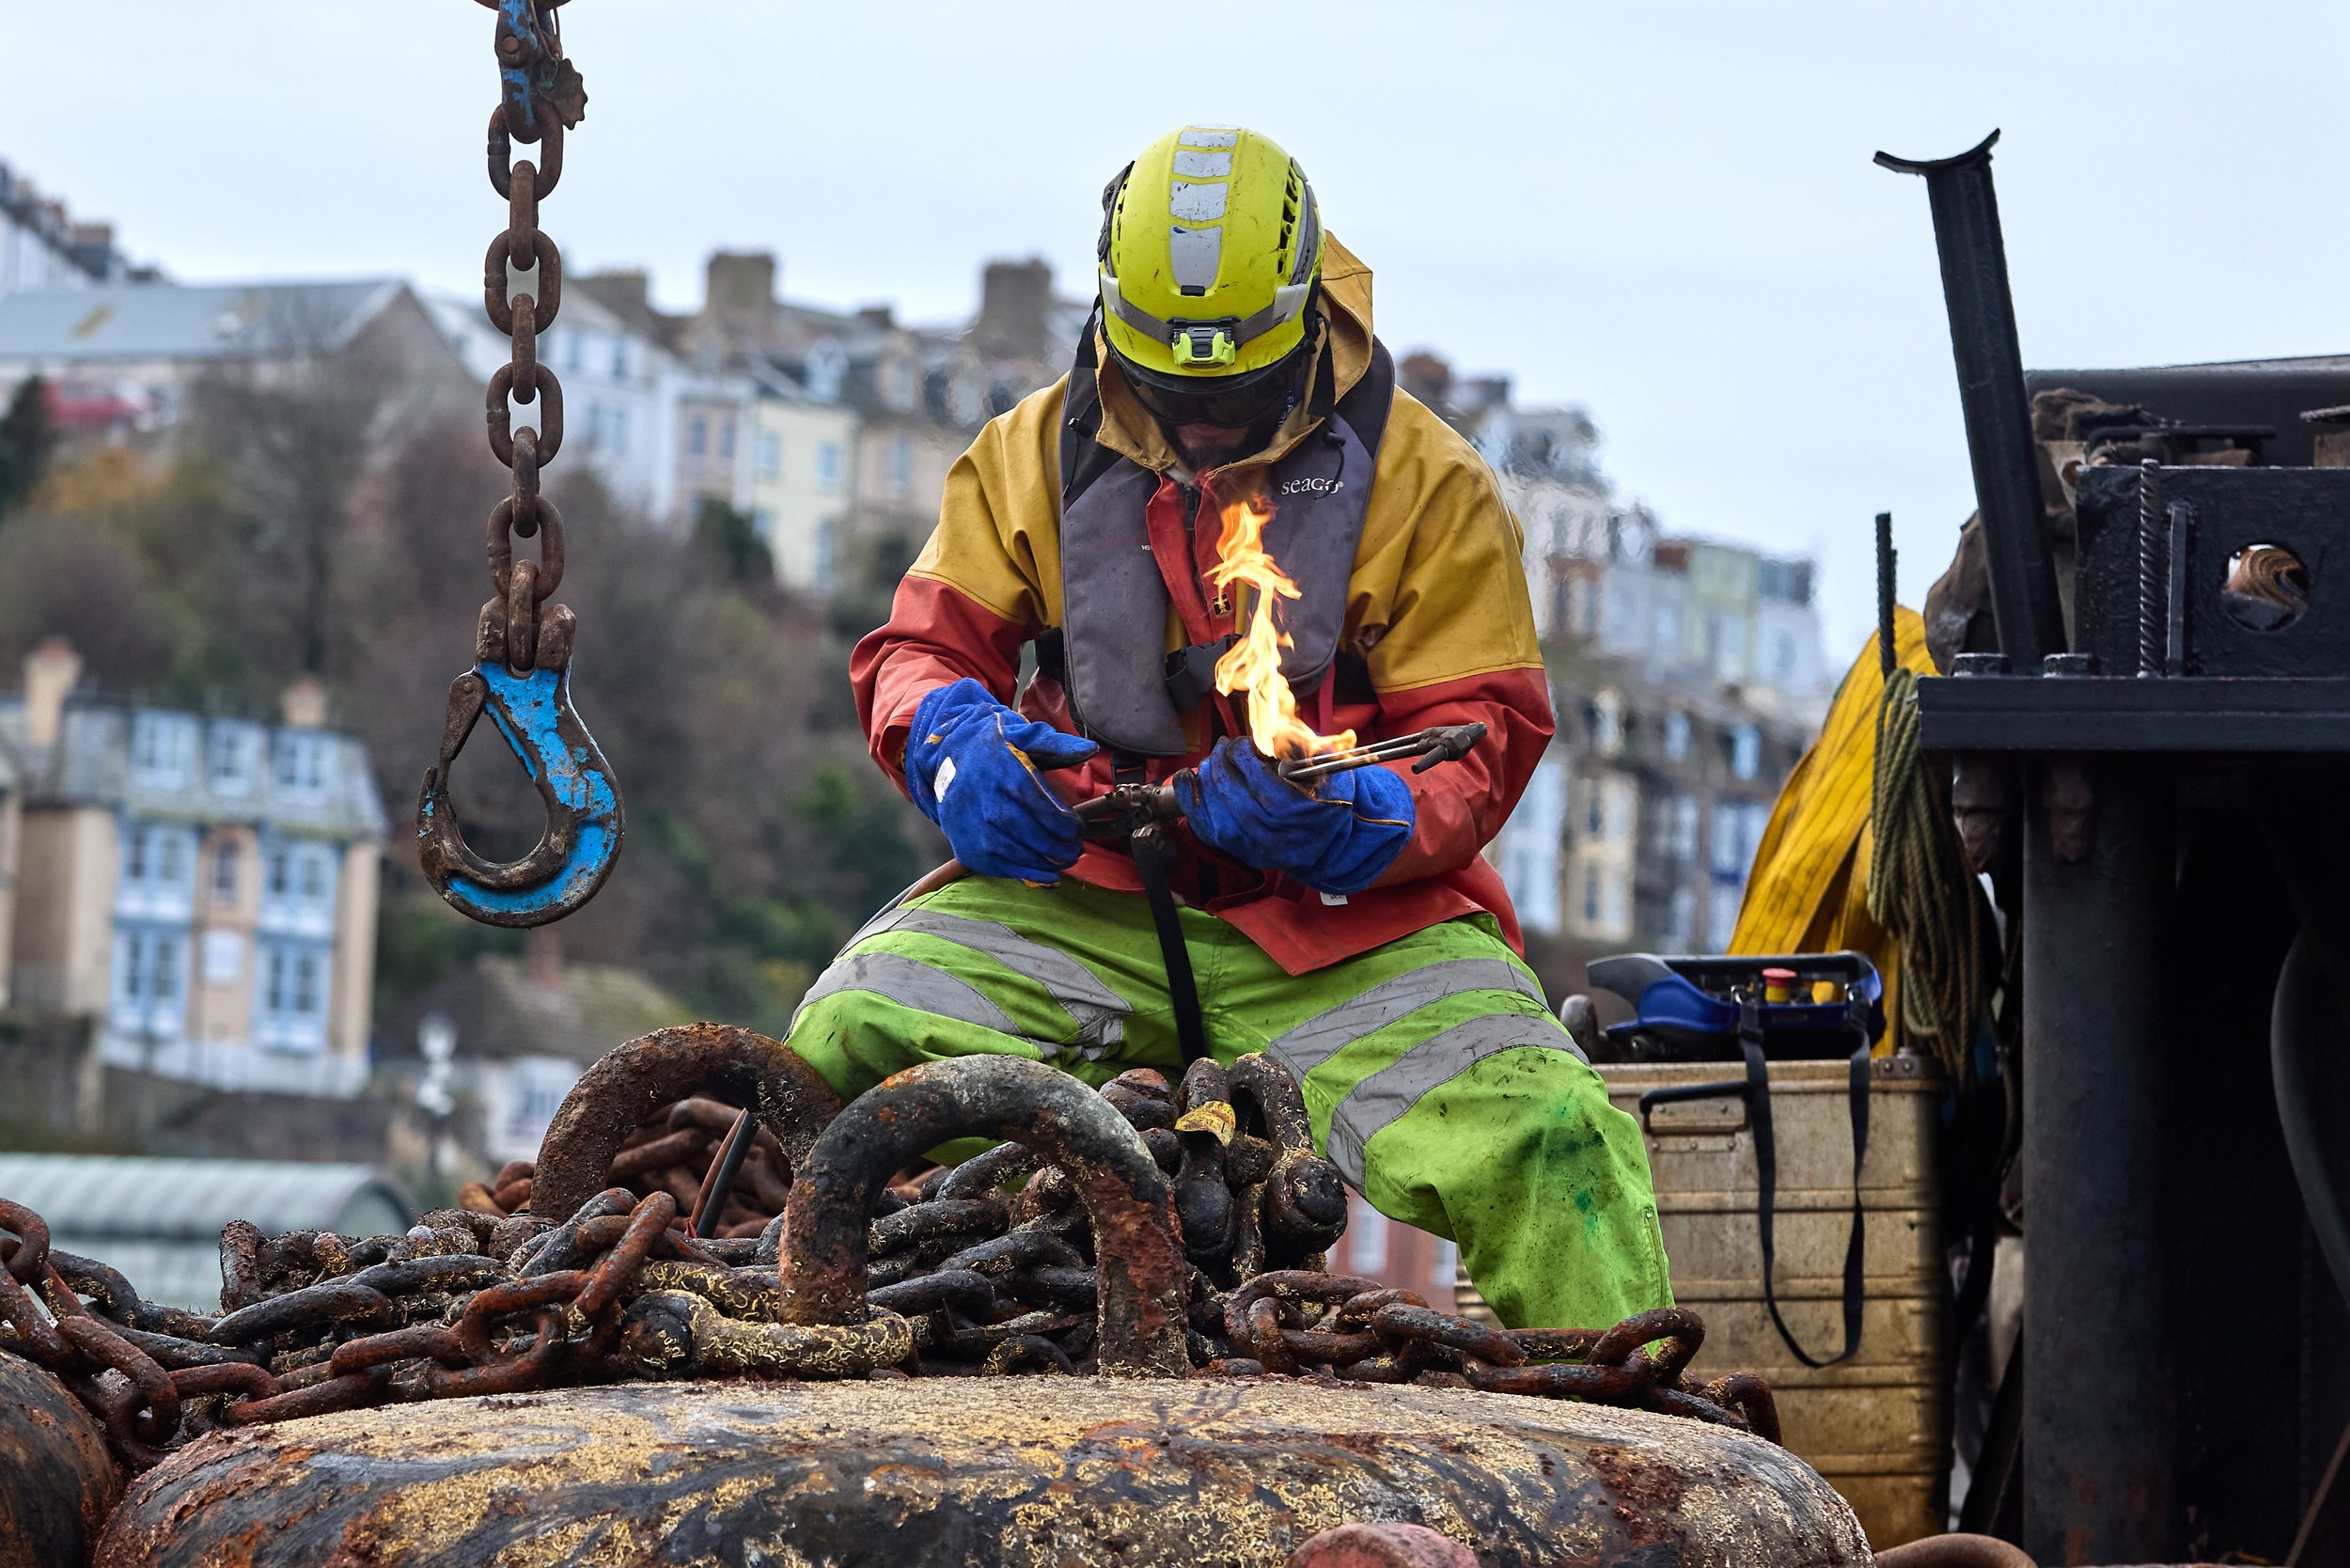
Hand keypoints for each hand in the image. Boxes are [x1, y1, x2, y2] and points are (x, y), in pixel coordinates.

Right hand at [904, 679, 1097, 883]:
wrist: (946, 756)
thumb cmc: (993, 747)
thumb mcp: (1024, 734)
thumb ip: (1058, 744)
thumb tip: (1090, 749)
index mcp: (1004, 772)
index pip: (1040, 806)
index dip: (1064, 823)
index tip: (1077, 827)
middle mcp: (986, 802)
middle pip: (1030, 834)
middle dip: (1060, 847)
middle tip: (1075, 849)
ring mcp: (974, 828)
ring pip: (1016, 854)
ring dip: (1046, 863)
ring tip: (1064, 859)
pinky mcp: (967, 847)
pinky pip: (1000, 867)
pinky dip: (1027, 874)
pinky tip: (1047, 873)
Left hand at [1173, 738, 1414, 895]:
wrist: (1329, 845)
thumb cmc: (1328, 800)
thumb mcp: (1327, 768)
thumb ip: (1301, 745)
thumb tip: (1271, 731)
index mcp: (1291, 808)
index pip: (1252, 771)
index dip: (1242, 750)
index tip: (1245, 744)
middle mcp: (1266, 830)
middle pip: (1227, 785)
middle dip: (1222, 758)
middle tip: (1226, 747)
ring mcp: (1249, 845)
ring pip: (1212, 803)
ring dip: (1208, 774)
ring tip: (1215, 761)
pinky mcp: (1237, 851)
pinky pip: (1203, 824)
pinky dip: (1190, 799)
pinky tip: (1189, 779)